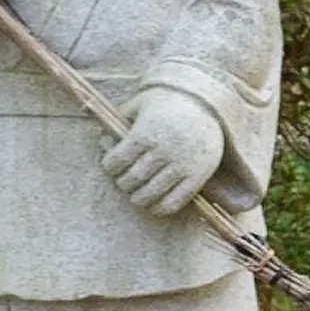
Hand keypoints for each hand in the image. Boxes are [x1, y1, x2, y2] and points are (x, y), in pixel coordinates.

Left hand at [101, 88, 222, 216]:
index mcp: (147, 132)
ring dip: (137, 198)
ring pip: (149, 195)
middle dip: (123, 183)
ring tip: (137, 192)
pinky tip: (153, 203)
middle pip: (131, 180)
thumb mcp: (140, 102)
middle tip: (124, 180)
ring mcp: (182, 165)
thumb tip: (102, 140)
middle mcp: (164, 150)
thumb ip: (119, 118)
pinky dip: (158, 208)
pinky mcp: (197, 177)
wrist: (207, 105)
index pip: (116, 161)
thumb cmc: (167, 105)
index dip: (109, 167)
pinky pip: (173, 203)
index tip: (112, 166)